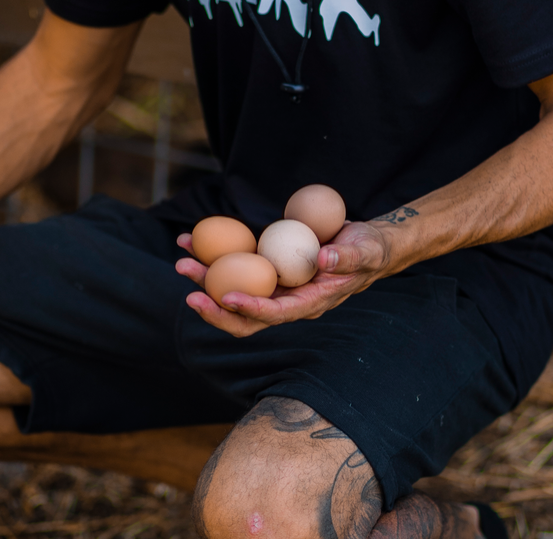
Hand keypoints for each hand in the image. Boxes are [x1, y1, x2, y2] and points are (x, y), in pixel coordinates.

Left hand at [174, 221, 394, 336]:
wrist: (367, 244)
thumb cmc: (369, 249)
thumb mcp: (364, 251)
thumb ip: (346, 256)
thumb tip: (324, 256)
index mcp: (309, 303)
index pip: (274, 314)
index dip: (250, 309)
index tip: (226, 296)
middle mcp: (287, 300)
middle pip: (244, 314)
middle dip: (214, 305)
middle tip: (188, 289)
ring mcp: (274, 285)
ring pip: (233, 290)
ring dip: (205, 278)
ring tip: (183, 258)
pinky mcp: (267, 267)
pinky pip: (236, 266)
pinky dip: (213, 255)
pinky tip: (192, 238)